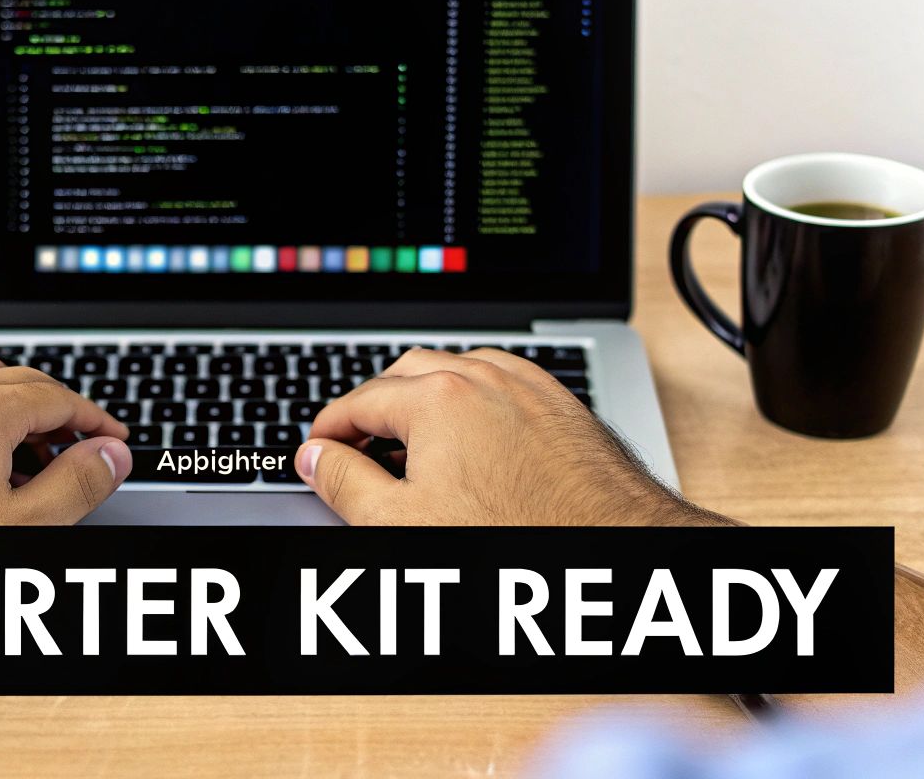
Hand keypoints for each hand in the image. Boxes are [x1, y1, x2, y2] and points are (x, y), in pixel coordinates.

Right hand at [297, 347, 712, 526]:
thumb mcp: (399, 523)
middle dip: (376, 407)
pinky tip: (473, 442)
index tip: (317, 450)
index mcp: (436, 396)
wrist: (609, 550)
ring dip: (425, 400)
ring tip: (412, 447)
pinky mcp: (562, 404)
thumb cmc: (511, 542)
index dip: (329, 429)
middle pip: (406, 374)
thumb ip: (345, 482)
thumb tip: (314, 457)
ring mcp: (529, 385)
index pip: (358, 400)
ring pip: (459, 373)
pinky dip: (475, 403)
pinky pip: (504, 385)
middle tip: (357, 448)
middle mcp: (485, 376)